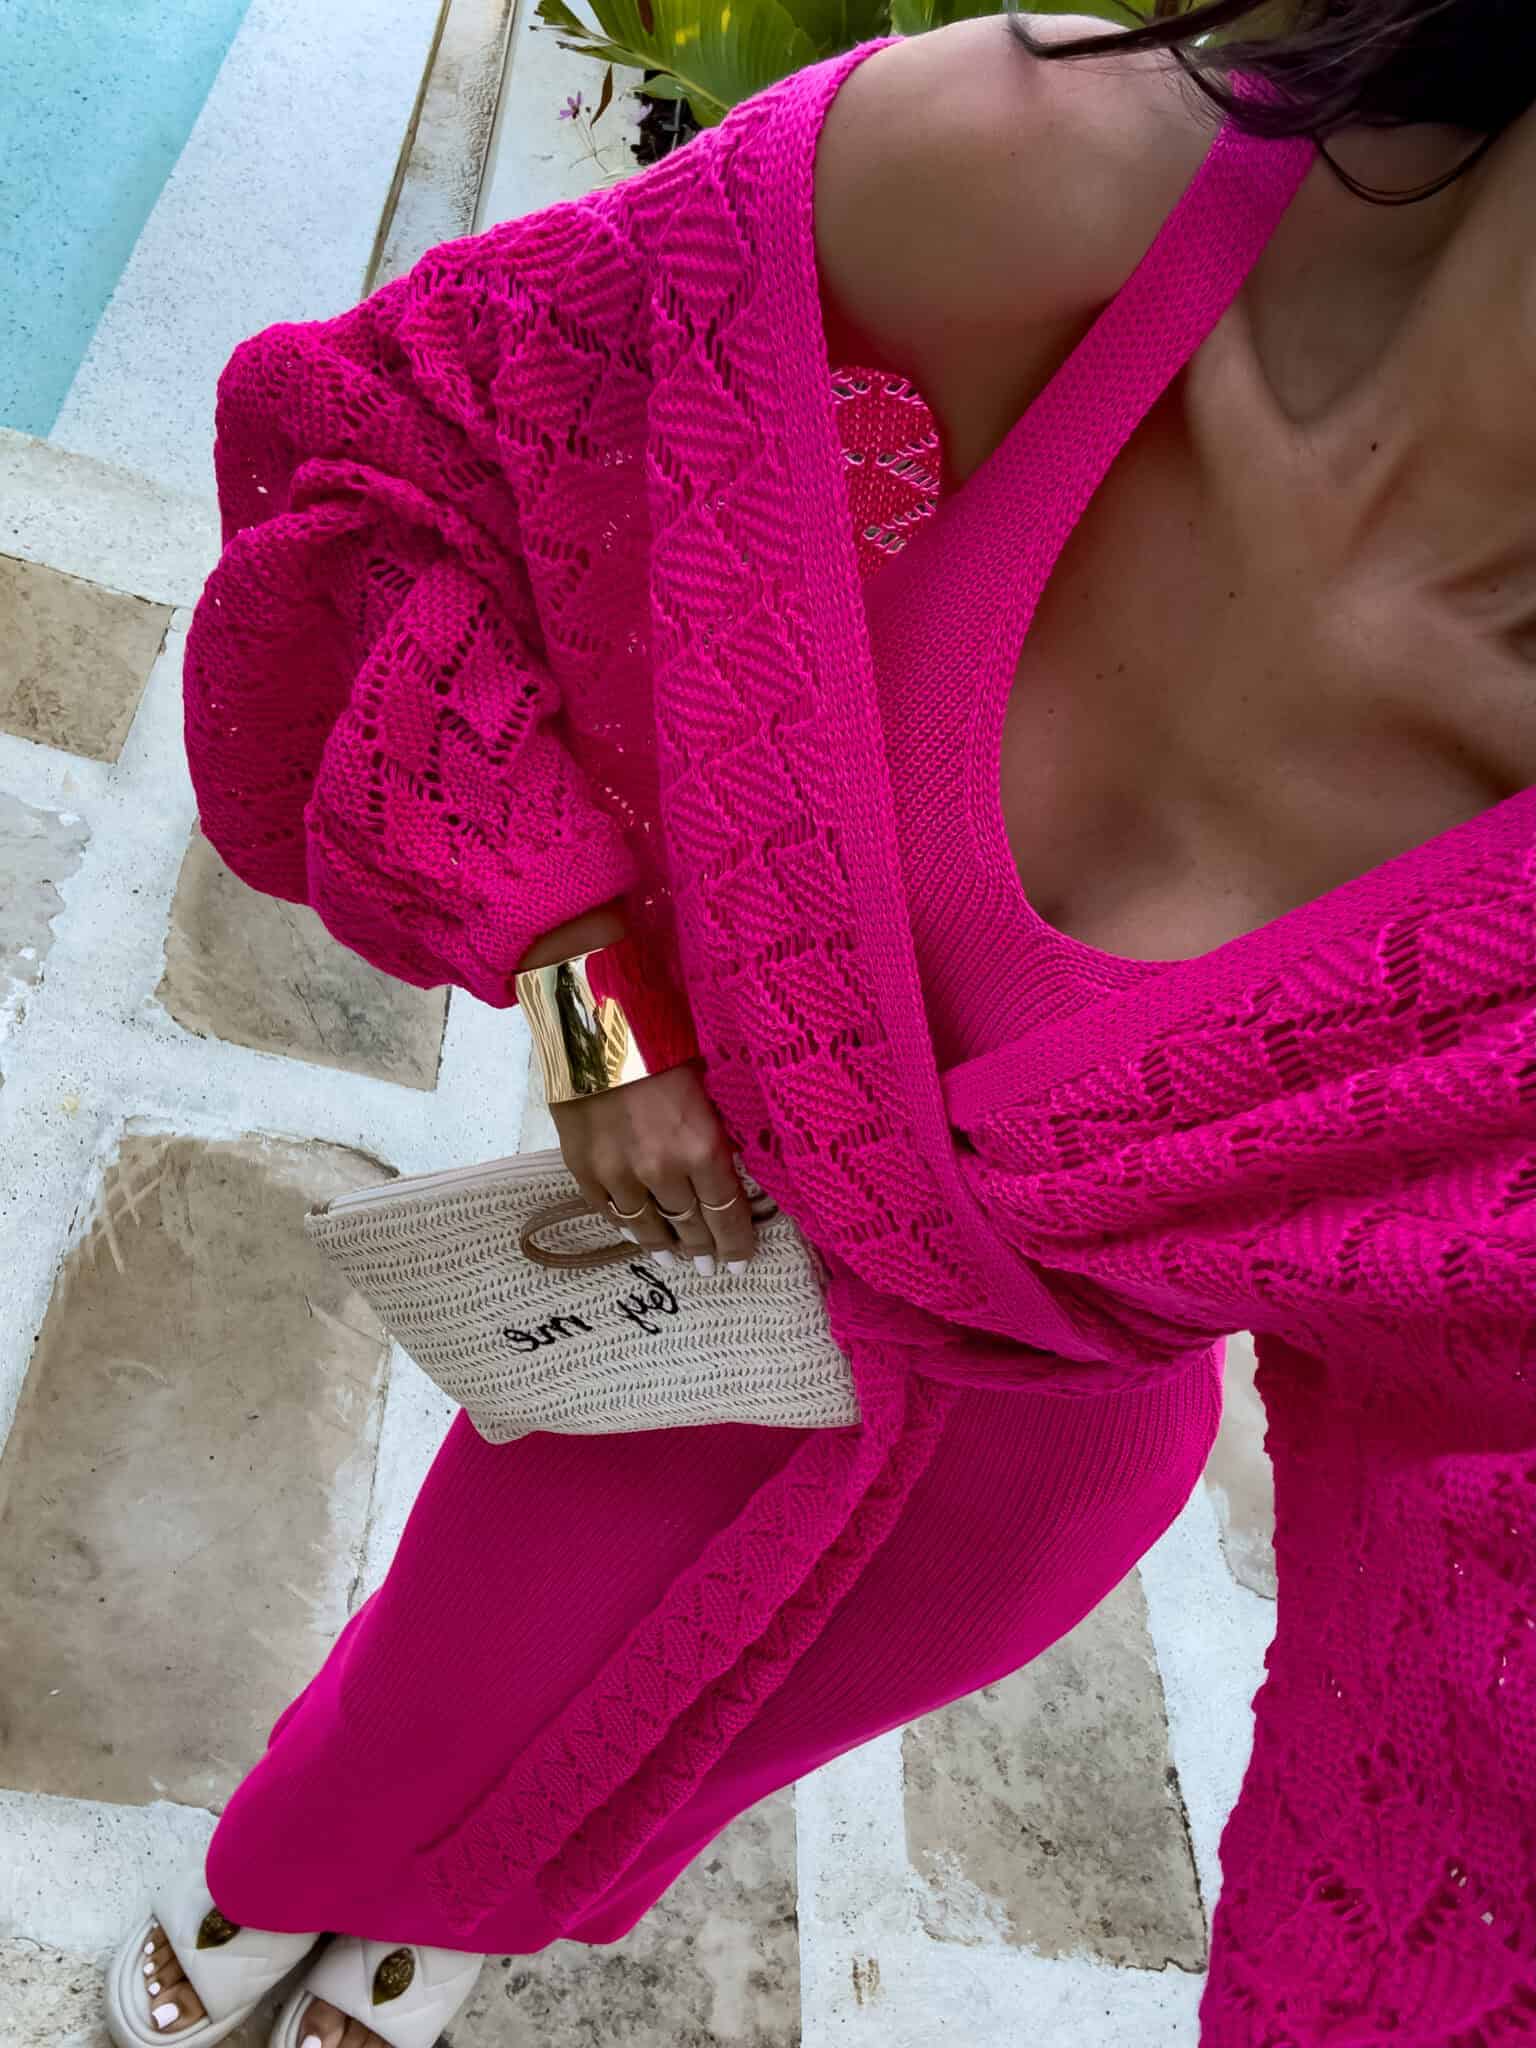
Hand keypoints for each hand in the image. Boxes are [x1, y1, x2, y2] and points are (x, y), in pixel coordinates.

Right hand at [551, 1062, 756, 1273]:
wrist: (592, 1022)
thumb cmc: (662, 1043)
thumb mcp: (707, 1086)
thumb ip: (718, 1134)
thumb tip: (734, 1172)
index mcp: (702, 1148)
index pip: (727, 1214)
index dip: (736, 1244)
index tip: (741, 1263)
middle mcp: (662, 1171)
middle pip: (690, 1226)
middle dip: (704, 1249)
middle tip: (710, 1266)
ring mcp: (618, 1174)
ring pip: (647, 1227)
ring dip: (664, 1245)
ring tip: (675, 1258)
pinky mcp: (583, 1169)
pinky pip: (610, 1212)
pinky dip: (626, 1226)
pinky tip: (637, 1233)